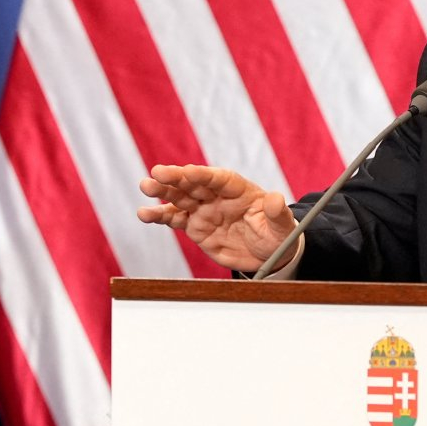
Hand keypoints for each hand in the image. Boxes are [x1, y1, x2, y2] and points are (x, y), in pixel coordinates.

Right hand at [137, 164, 297, 272]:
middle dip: (175, 178)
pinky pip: (174, 219)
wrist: (266, 254)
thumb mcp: (282, 225)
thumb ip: (277, 213)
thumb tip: (276, 199)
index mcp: (236, 188)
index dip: (203, 175)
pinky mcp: (193, 226)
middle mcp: (215, 196)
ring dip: (162, 192)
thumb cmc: (275, 233)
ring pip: (179, 198)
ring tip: (146, 186)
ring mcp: (202, 210)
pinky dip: (159, 216)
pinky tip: (145, 214)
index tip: (189, 171)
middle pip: (192, 184)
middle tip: (157, 173)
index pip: (218, 179)